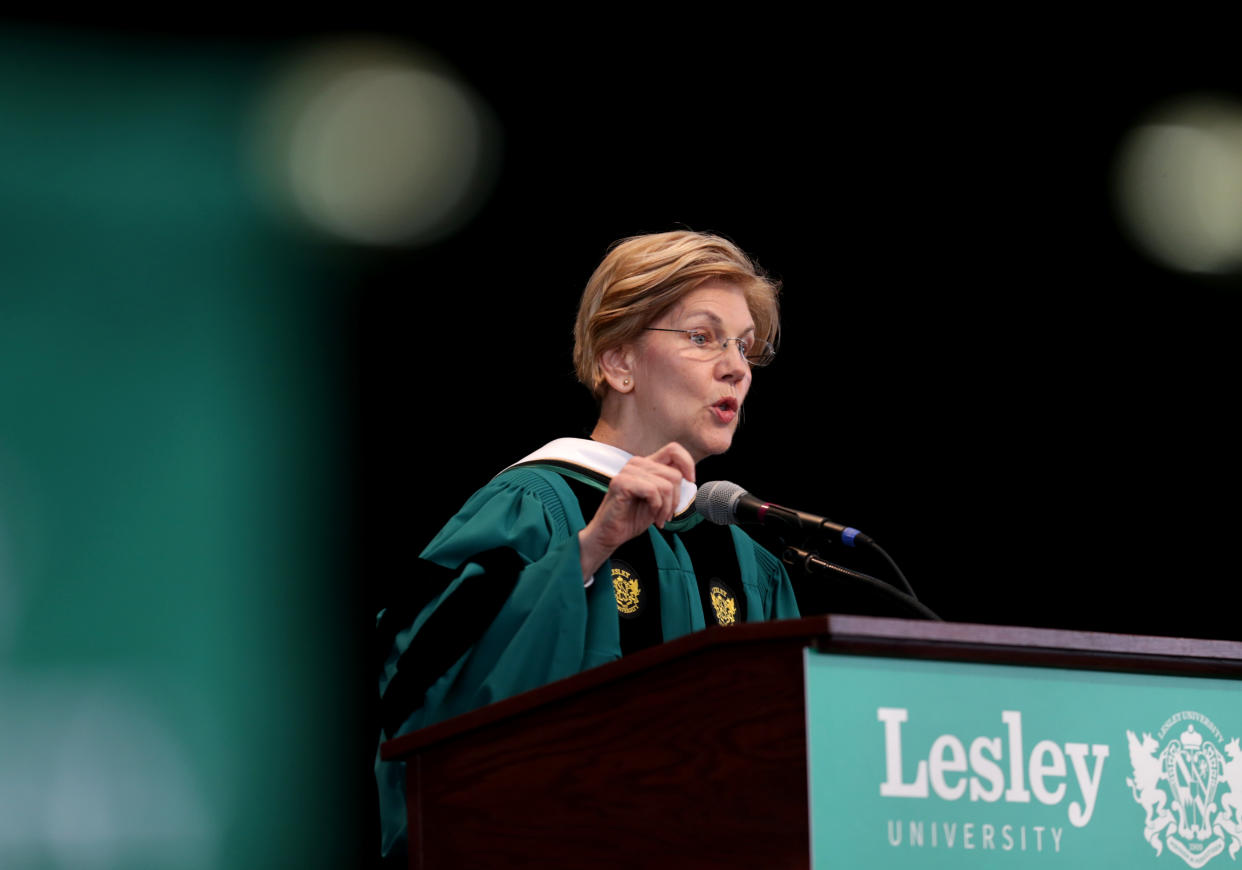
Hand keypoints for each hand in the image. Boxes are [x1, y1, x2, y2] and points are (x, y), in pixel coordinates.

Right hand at [577, 442, 695, 580]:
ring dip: (666, 507)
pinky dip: (656, 507)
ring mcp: (627, 471)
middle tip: (666, 515)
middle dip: (675, 499)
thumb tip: (689, 478)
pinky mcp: (621, 483)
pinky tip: (651, 516)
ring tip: (658, 518)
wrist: (610, 535)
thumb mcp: (659, 499)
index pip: (673, 450)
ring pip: (666, 485)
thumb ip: (670, 484)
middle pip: (674, 474)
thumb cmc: (632, 518)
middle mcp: (636, 464)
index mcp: (646, 464)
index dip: (687, 463)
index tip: (691, 482)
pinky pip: (652, 491)